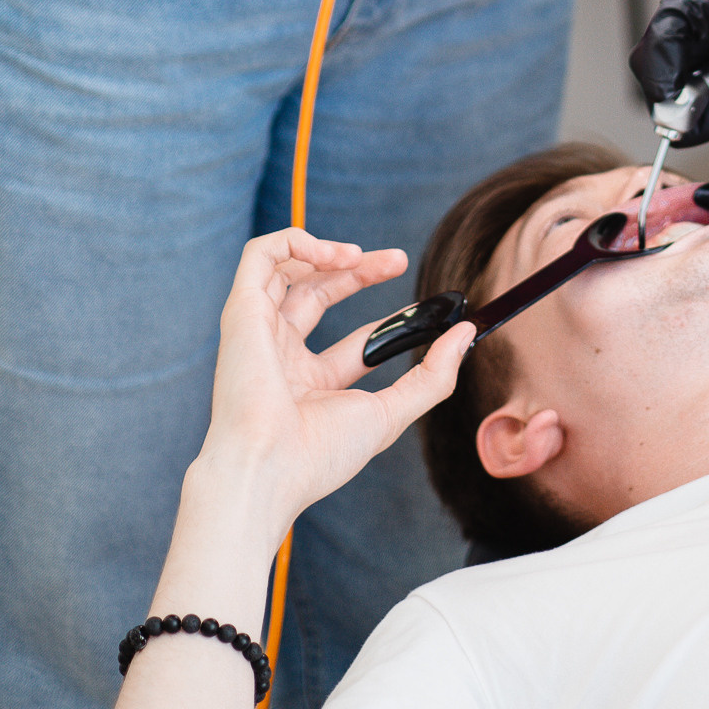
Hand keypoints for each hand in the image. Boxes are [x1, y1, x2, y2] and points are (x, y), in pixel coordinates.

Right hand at [198, 229, 475, 534]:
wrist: (269, 467)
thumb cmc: (321, 452)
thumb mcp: (390, 411)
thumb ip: (432, 375)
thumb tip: (466, 333)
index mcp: (310, 385)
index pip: (355, 341)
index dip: (389, 318)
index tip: (427, 308)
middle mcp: (281, 356)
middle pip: (320, 296)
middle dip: (360, 271)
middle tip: (400, 260)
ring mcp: (259, 332)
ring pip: (287, 271)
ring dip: (327, 253)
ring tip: (358, 255)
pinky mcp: (242, 310)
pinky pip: (260, 256)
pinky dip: (296, 242)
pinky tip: (333, 254)